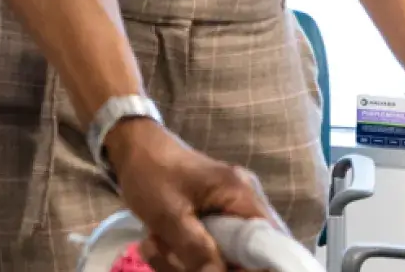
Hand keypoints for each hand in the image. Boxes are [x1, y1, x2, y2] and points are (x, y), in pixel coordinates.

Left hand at [106, 121, 278, 271]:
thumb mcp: (168, 214)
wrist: (132, 145)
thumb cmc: (150, 172)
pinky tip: (159, 244)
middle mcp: (245, 201)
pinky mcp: (215, 213)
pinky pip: (213, 243)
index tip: (227, 270)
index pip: (273, 243)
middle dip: (216, 265)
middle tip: (177, 262)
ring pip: (227, 252)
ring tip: (157, 246)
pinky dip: (189, 251)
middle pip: (248, 252)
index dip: (256, 266)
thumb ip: (197, 249)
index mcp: (242, 195)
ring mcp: (231, 206)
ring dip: (193, 260)